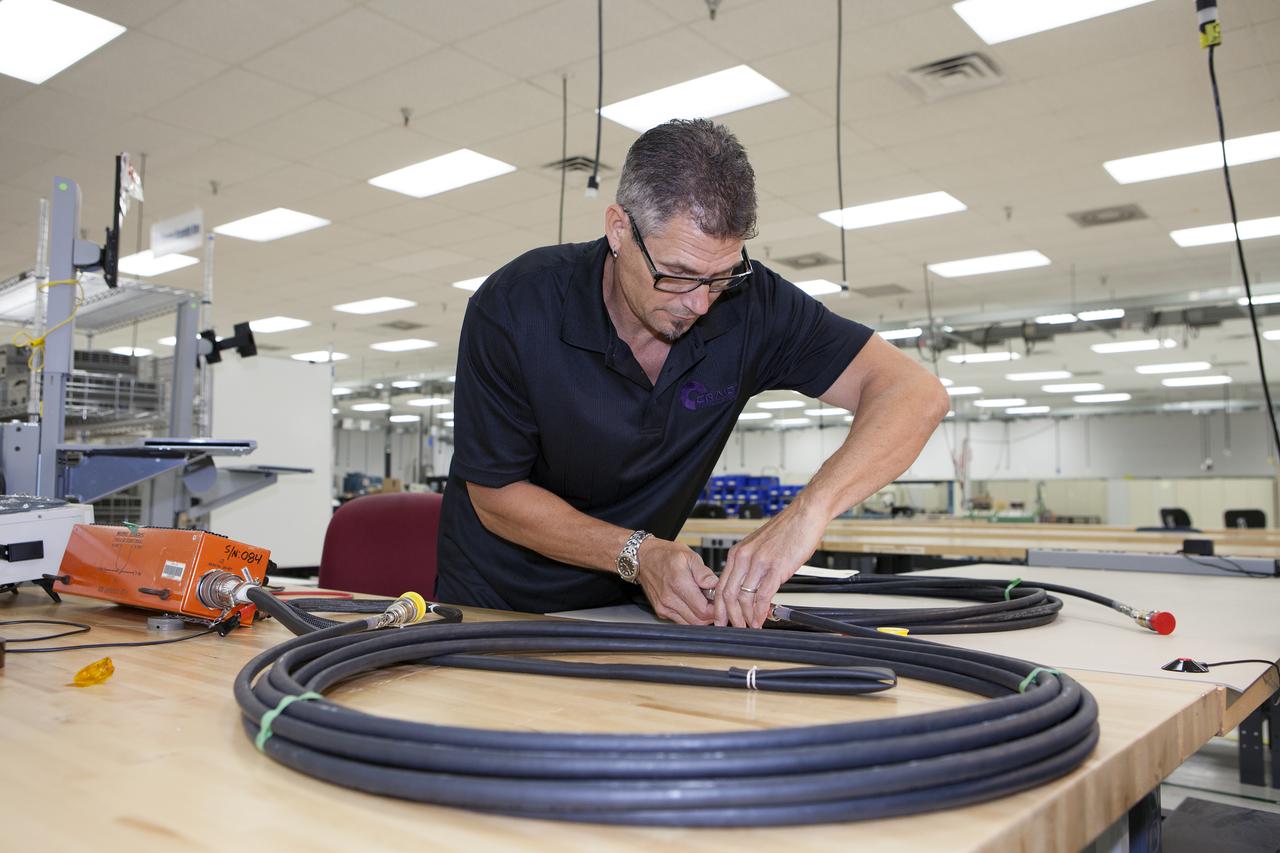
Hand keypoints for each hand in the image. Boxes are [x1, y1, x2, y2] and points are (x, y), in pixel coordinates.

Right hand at [634, 538, 717, 624]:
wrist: (643, 557)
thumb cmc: (666, 554)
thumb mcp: (689, 556)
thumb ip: (703, 572)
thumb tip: (715, 585)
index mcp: (679, 583)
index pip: (704, 610)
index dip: (716, 608)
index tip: (720, 601)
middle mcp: (669, 599)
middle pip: (698, 621)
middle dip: (710, 615)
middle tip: (714, 602)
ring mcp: (663, 607)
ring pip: (690, 624)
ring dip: (700, 617)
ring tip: (703, 601)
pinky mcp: (661, 611)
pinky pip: (680, 621)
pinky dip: (690, 616)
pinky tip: (691, 603)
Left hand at [715, 507, 826, 628]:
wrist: (805, 515)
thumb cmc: (786, 530)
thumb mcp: (759, 547)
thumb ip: (750, 565)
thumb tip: (748, 587)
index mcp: (737, 552)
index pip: (721, 585)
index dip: (719, 606)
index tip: (722, 619)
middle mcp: (744, 557)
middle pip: (728, 594)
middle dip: (729, 616)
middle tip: (735, 628)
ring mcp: (759, 562)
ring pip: (743, 597)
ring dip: (745, 617)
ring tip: (750, 626)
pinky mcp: (776, 567)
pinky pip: (762, 595)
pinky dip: (760, 612)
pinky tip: (761, 619)